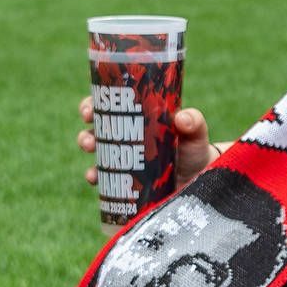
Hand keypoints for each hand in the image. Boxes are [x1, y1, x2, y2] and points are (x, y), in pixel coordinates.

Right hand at [74, 98, 217, 180]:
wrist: (200, 179)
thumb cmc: (194, 149)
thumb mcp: (194, 133)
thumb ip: (193, 122)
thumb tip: (182, 118)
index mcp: (135, 117)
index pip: (107, 105)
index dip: (91, 105)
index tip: (87, 111)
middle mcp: (123, 136)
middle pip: (95, 129)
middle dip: (85, 133)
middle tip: (89, 140)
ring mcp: (121, 159)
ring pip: (95, 153)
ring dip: (87, 152)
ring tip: (91, 156)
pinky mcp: (122, 182)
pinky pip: (102, 179)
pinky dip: (94, 177)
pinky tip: (94, 179)